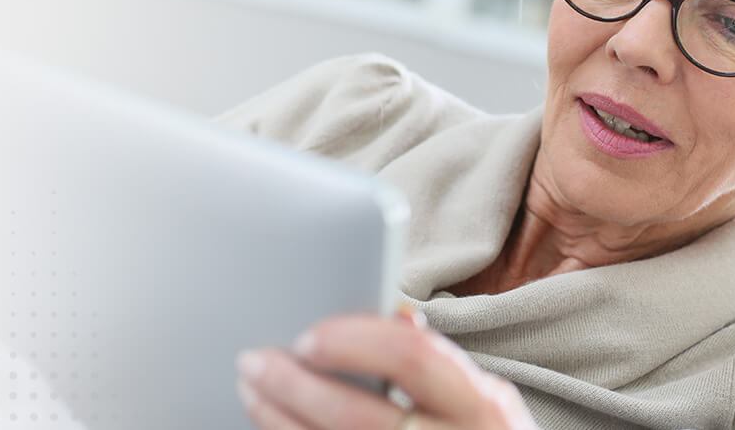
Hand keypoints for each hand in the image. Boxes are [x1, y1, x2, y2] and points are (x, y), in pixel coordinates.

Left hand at [236, 313, 537, 429]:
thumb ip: (430, 362)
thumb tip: (386, 315)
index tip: (306, 337)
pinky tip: (275, 424)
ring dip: (278, 418)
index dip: (351, 341)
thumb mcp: (473, 398)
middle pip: (355, 415)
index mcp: (481, 406)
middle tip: (254, 361)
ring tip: (253, 391)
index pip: (411, 356)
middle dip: (293, 385)